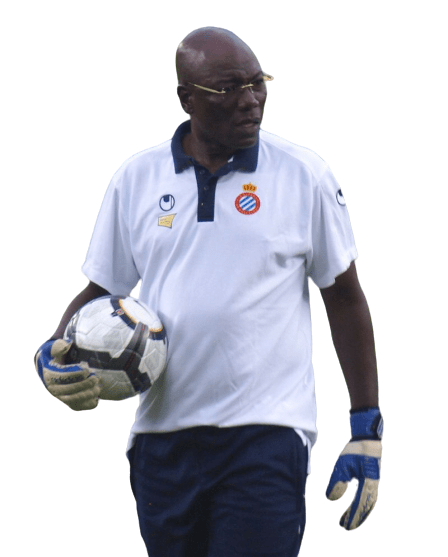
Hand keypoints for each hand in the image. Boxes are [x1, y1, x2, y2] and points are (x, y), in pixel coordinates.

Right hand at [35, 339, 100, 410]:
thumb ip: (59, 346)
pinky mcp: (70, 402)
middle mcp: (53, 388)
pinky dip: (88, 404)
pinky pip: (78, 406)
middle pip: (68, 390)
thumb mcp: (55, 348)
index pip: (61, 377)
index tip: (86, 369)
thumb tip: (66, 345)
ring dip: (87, 395)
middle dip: (83, 385)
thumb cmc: (56, 355)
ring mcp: (61, 397)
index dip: (74, 374)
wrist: (53, 367)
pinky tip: (97, 398)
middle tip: (95, 378)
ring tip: (98, 388)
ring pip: (73, 400)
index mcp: (49, 375)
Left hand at [326, 408, 382, 529]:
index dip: (352, 516)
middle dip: (356, 518)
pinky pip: (368, 497)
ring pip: (368, 503)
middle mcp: (373, 485)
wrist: (367, 438)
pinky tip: (354, 506)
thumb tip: (331, 499)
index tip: (344, 525)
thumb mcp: (341, 466)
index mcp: (368, 482)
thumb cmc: (354, 450)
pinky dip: (362, 504)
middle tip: (345, 527)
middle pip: (365, 507)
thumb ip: (337, 482)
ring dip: (360, 512)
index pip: (359, 504)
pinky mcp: (372, 479)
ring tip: (349, 519)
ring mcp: (374, 482)